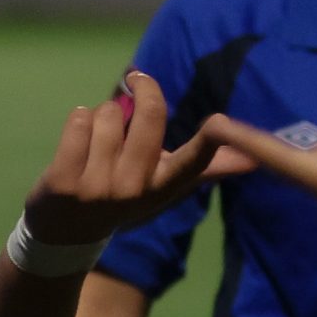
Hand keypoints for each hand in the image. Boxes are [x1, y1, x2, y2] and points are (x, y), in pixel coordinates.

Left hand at [23, 70, 245, 246]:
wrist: (68, 234)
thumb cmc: (125, 196)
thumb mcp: (166, 186)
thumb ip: (207, 167)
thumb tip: (252, 158)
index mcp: (165, 186)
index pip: (194, 161)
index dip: (210, 139)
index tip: (220, 122)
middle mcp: (135, 189)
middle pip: (149, 115)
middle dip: (141, 90)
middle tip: (134, 82)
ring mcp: (98, 187)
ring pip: (108, 113)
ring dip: (102, 114)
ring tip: (98, 139)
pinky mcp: (64, 181)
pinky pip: (79, 120)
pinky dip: (79, 119)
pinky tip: (78, 140)